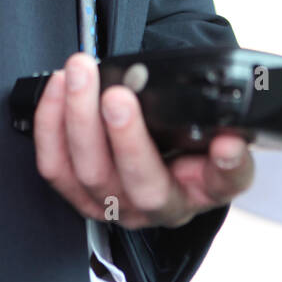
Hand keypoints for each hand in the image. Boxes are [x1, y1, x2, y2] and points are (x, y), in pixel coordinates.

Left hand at [33, 51, 254, 228]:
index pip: (221, 184)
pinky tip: (58, 87)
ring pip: (91, 173)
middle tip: (119, 96)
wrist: (148, 145)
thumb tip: (230, 141)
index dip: (225, 166)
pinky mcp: (76, 190)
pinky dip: (51, 124)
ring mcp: (112, 202)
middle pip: (141, 184)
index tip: (225, 143)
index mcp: (201, 190)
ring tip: (80, 76)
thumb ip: (226, 132)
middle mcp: (156, 205)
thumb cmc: (179, 138)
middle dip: (127, 136)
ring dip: (79, 120)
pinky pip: (55, 166)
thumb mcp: (210, 128)